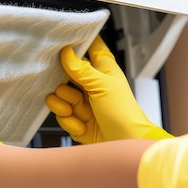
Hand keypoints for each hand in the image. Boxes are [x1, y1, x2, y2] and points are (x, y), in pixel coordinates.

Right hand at [46, 36, 171, 142]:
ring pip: (60, 97)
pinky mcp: (79, 122)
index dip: (80, 44)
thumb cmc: (124, 113)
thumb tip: (66, 52)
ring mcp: (85, 104)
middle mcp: (93, 86)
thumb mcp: (102, 86)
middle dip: (62, 85)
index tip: (64, 45)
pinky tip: (81, 126)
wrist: (126, 143)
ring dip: (64, 105)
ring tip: (75, 111)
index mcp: (103, 71)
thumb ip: (81, 69)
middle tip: (69, 90)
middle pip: (66, 75)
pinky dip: (70, 123)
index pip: (92, 48)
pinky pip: (62, 117)